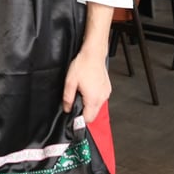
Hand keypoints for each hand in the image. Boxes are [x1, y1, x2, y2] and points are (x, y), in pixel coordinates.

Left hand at [62, 1, 111, 121]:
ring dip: (89, 105)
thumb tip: (67, 109)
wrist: (93, 54)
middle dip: (84, 113)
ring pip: (97, 107)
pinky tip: (87, 89)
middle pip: (93, 115)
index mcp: (93, 99)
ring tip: (81, 94)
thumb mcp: (70, 82)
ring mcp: (106, 93)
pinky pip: (100, 99)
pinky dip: (94, 98)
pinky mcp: (107, 89)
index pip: (88, 119)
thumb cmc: (82, 66)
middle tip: (74, 104)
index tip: (73, 116)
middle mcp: (102, 98)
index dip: (79, 119)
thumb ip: (67, 98)